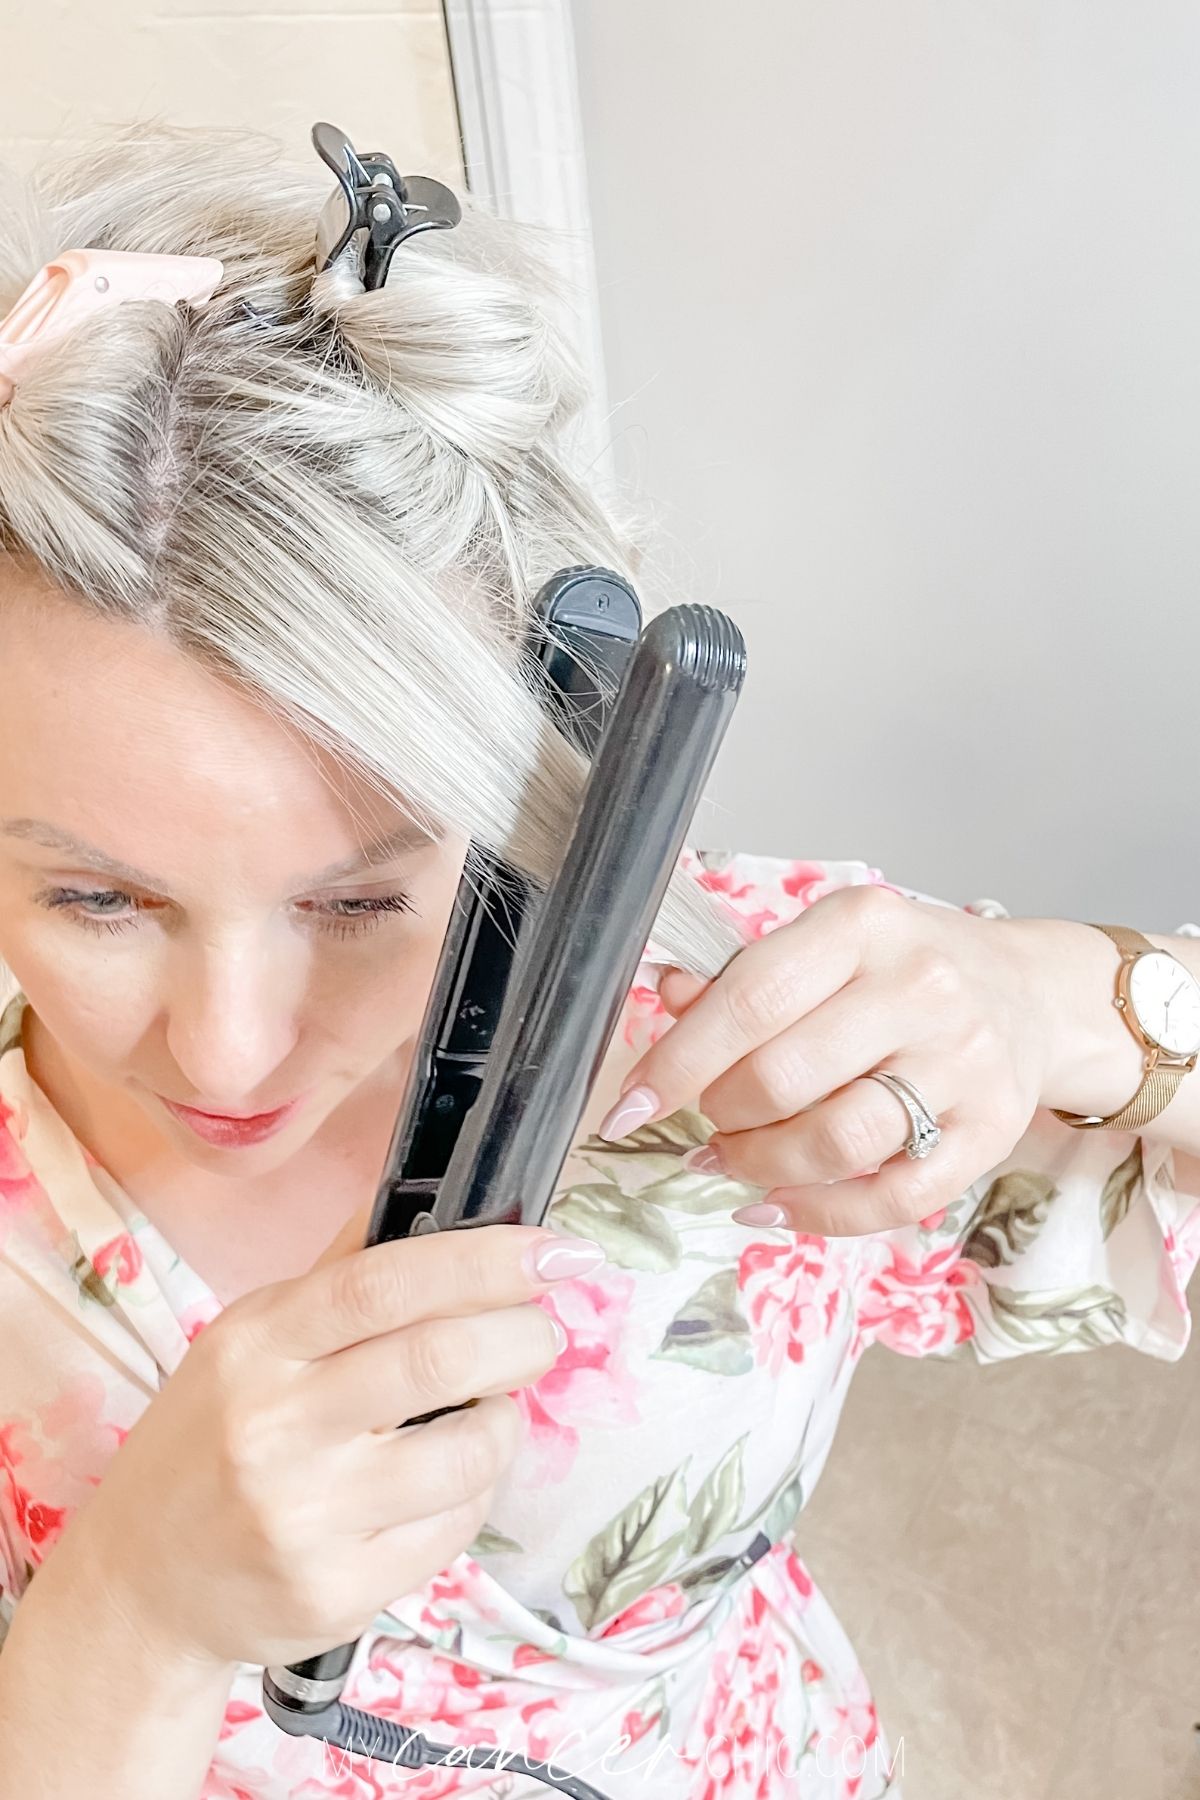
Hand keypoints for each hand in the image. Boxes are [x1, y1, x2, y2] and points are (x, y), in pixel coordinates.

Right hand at [54, 1223, 601, 1669]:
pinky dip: (478, 1490)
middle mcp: (272, 1427)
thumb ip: (341, 1273)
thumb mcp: (251, 1341)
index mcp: (255, 1345)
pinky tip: (455, 1475)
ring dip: (507, 1420)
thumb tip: (435, 1192)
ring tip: (494, 1407)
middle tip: (542, 1332)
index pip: (383, 1283)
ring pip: (465, 1452)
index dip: (481, 1260)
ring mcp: (303, 1518)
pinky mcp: (335, 1592)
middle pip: (438, 1360)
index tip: (551, 1252)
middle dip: (521, 1336)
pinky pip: (453, 1528)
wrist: (144, 1585)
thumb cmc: (213, 1439)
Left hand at [600, 883, 1062, 1235]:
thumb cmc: (906, 969)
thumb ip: (744, 976)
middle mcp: (919, 988)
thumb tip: (668, 998)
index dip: (678, 1062)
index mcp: (862, 927)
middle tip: (710, 1121)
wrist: (1031, 994)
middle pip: (784, 1077)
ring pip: (837, 1141)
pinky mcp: (991, 1131)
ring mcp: (962, 1063)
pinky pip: (895, 1196)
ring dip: (763, 1165)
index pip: (750, 999)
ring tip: (738, 1159)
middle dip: (722, 1114)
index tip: (631, 1106)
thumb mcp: (828, 945)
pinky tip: (778, 1204)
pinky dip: (821, 1213)